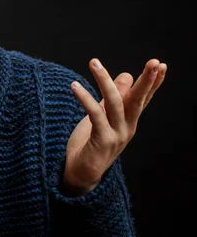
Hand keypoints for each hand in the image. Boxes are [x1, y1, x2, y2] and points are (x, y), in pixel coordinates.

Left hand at [64, 58, 166, 194]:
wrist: (81, 174)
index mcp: (128, 122)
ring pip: (115, 103)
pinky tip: (74, 85)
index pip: (143, 99)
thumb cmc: (90, 145)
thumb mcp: (102, 117)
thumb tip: (126, 74)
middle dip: (147, 81)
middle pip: (138, 100)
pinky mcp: (102, 141)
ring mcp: (116, 135)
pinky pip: (95, 115)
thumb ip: (113, 99)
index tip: (161, 65)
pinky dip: (85, 98)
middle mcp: (126, 128)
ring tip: (94, 62)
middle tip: (155, 62)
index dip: (152, 83)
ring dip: (105, 81)